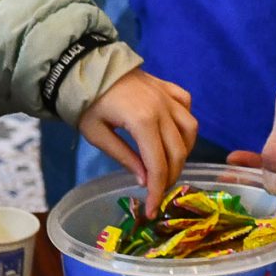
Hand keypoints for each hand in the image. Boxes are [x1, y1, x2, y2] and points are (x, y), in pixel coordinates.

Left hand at [78, 68, 196, 214]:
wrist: (85, 66)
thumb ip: (124, 158)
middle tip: (158, 191)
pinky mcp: (168, 87)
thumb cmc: (86, 103)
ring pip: (190, 130)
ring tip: (169, 165)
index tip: (153, 210)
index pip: (158, 166)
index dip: (158, 191)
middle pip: (178, 152)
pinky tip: (174, 133)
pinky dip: (185, 122)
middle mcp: (162, 109)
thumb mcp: (97, 135)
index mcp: (142, 121)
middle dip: (171, 177)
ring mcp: (168, 96)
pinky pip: (186, 105)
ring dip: (184, 151)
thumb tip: (145, 181)